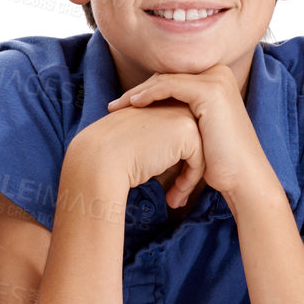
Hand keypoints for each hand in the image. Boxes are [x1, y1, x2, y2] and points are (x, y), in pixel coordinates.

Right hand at [71, 101, 205, 207]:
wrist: (101, 158)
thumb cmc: (113, 154)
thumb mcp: (138, 138)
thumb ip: (158, 139)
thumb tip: (176, 158)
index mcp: (160, 102)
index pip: (181, 135)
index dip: (176, 162)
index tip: (169, 186)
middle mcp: (174, 104)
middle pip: (195, 142)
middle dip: (188, 171)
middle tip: (176, 195)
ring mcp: (183, 115)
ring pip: (201, 152)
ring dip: (189, 180)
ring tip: (175, 200)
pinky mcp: (189, 132)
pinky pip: (200, 162)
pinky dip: (188, 183)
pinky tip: (173, 198)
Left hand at [106, 65, 274, 198]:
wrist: (243, 177)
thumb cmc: (220, 160)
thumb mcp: (196, 129)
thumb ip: (179, 113)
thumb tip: (146, 110)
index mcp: (216, 80)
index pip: (171, 78)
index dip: (144, 90)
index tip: (120, 105)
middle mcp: (219, 74)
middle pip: (166, 76)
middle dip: (137, 90)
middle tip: (113, 106)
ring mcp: (216, 80)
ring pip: (164, 79)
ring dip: (136, 93)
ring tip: (116, 108)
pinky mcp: (210, 90)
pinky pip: (169, 86)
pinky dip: (148, 94)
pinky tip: (132, 105)